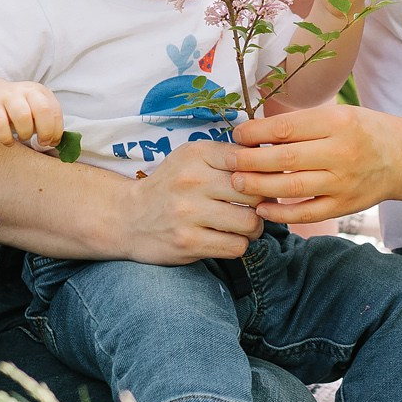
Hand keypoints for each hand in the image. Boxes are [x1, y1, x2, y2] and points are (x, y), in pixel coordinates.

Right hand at [0, 80, 63, 148]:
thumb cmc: (15, 110)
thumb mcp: (33, 111)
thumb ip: (46, 123)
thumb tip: (55, 141)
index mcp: (39, 91)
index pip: (55, 111)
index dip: (56, 130)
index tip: (51, 142)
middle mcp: (25, 90)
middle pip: (43, 109)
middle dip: (45, 131)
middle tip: (41, 142)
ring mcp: (6, 96)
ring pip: (23, 116)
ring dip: (26, 133)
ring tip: (22, 138)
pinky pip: (0, 124)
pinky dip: (6, 138)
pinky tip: (8, 141)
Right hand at [110, 138, 266, 263]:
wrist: (128, 218)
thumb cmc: (171, 186)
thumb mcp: (192, 159)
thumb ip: (229, 155)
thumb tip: (274, 157)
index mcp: (196, 155)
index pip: (248, 160)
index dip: (263, 173)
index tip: (262, 181)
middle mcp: (191, 181)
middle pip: (255, 192)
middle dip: (263, 202)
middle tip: (257, 207)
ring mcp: (188, 214)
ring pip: (250, 222)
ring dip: (254, 227)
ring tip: (244, 224)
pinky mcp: (188, 243)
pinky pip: (236, 246)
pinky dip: (238, 244)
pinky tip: (228, 238)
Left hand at [231, 104, 401, 222]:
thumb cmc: (363, 130)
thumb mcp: (338, 113)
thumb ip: (302, 122)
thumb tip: (255, 129)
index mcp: (338, 123)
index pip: (286, 129)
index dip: (256, 133)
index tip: (238, 134)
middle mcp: (341, 153)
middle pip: (285, 159)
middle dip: (250, 161)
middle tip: (230, 161)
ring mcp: (343, 182)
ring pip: (292, 188)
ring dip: (259, 186)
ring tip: (238, 182)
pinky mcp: (344, 206)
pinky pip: (307, 213)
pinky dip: (281, 213)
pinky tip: (261, 208)